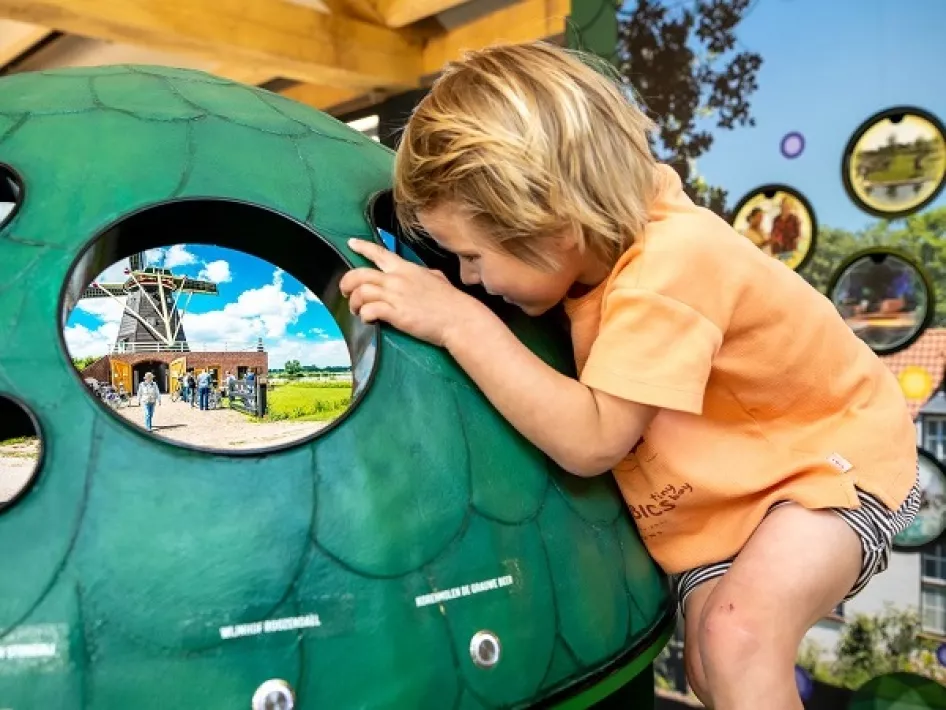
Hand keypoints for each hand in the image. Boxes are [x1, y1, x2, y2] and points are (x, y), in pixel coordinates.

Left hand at [339, 238, 480, 347]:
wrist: (459, 319)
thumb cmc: (451, 301)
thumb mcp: (437, 278)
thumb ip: (424, 275)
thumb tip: (424, 275)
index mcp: (406, 268)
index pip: (379, 253)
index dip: (362, 247)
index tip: (351, 243)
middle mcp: (397, 279)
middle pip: (360, 274)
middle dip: (347, 283)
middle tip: (345, 292)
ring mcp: (395, 296)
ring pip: (361, 292)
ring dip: (354, 303)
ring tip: (358, 311)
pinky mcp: (395, 314)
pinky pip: (369, 310)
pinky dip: (364, 315)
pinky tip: (369, 320)